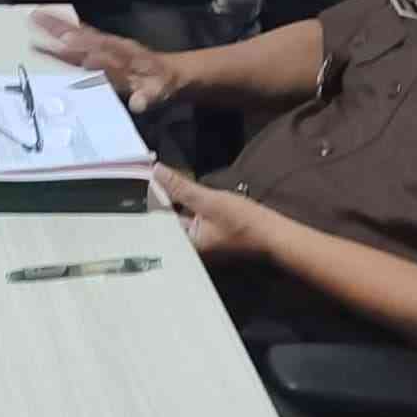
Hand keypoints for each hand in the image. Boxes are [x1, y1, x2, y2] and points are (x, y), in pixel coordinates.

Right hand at [30, 8, 184, 113]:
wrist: (169, 71)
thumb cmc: (163, 82)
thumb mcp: (161, 91)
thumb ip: (149, 97)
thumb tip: (138, 104)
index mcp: (126, 58)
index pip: (104, 55)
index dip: (84, 50)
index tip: (67, 46)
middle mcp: (113, 47)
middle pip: (85, 38)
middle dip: (62, 30)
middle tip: (37, 20)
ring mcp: (107, 45)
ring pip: (80, 34)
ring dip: (59, 25)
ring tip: (36, 16)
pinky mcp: (102, 45)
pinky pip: (82, 35)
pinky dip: (66, 26)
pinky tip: (50, 21)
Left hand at [150, 166, 268, 261]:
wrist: (272, 232)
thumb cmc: (243, 221)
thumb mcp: (209, 200)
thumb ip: (180, 187)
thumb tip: (157, 171)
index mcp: (184, 244)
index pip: (158, 220)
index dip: (151, 197)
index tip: (144, 176)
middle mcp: (189, 245)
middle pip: (167, 217)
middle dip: (162, 196)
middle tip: (152, 173)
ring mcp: (200, 239)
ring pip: (179, 214)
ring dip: (175, 197)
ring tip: (163, 176)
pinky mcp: (208, 232)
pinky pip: (191, 215)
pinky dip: (187, 202)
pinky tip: (185, 189)